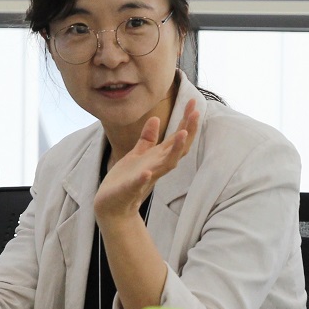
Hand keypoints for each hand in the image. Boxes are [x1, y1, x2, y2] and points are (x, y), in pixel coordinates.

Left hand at [94, 101, 200, 222]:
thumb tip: (156, 118)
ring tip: (182, 134)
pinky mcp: (131, 189)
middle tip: (196, 112)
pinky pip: (139, 183)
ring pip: (166, 165)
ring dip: (175, 150)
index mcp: (157, 157)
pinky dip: (144, 178)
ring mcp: (146, 178)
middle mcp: (157, 166)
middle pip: (178, 148)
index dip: (185, 121)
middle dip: (188, 131)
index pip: (176, 138)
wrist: (112, 205)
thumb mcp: (137, 154)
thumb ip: (148, 138)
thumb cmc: (125, 179)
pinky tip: (147, 171)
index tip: (193, 102)